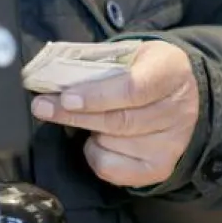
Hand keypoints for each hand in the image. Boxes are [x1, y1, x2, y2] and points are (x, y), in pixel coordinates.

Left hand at [30, 40, 199, 186]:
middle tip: (43, 107)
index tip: (66, 97)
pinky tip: (99, 138)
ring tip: (84, 118)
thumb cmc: (143, 70)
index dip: (97, 95)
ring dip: (87, 131)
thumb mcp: (129, 54)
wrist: (177, 94)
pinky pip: (112, 168)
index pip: (133, 88)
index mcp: (172, 71)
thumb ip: (98, 64)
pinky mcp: (160, 167)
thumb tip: (52, 78)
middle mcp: (178, 110)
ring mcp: (172, 143)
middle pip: (119, 120)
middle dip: (74, 115)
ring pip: (112, 144)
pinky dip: (94, 153)